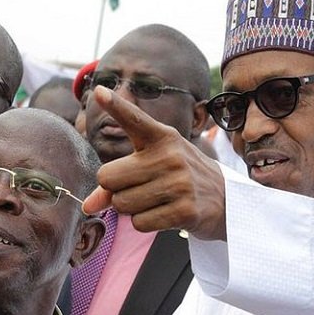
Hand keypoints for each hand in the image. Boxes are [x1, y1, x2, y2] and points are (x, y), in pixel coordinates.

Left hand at [83, 86, 227, 240]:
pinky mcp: (185, 210)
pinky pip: (139, 223)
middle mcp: (171, 156)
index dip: (116, 105)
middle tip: (138, 188)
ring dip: (130, 208)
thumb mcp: (151, 166)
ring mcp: (180, 183)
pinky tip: (163, 213)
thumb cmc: (178, 178)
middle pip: (108, 177)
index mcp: (162, 137)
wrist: (226, 199)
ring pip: (122, 204)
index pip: (134, 119)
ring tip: (155, 200)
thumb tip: (88, 206)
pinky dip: (144, 223)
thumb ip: (116, 180)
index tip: (98, 91)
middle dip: (114, 189)